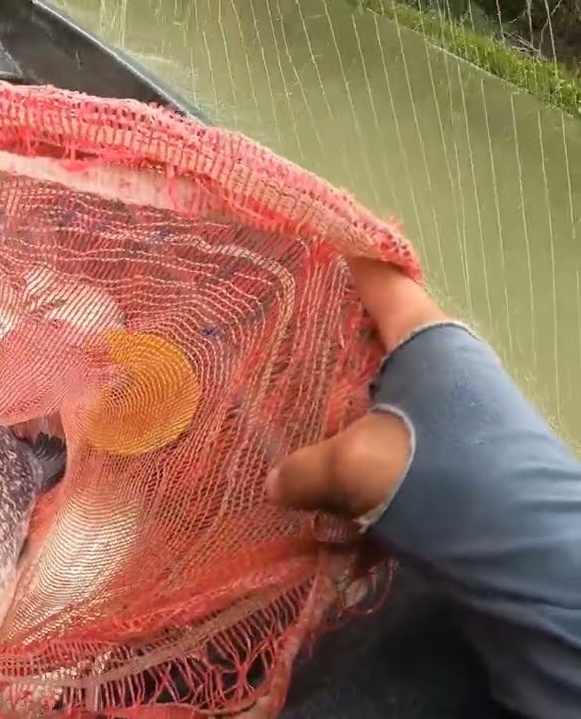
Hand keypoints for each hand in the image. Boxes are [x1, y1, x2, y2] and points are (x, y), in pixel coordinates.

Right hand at [264, 258, 447, 520]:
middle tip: (268, 348)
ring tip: (283, 423)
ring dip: (336, 413)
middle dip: (323, 346)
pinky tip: (321, 483)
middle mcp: (443, 365)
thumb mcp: (355, 466)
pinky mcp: (455, 456)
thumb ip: (304, 469)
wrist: (524, 548)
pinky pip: (392, 442)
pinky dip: (357, 456)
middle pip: (373, 339)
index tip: (302, 242)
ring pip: (379, 396)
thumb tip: (275, 483)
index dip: (343, 253)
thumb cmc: (440, 476)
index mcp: (425, 338)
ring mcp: (452, 412)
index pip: (381, 275)